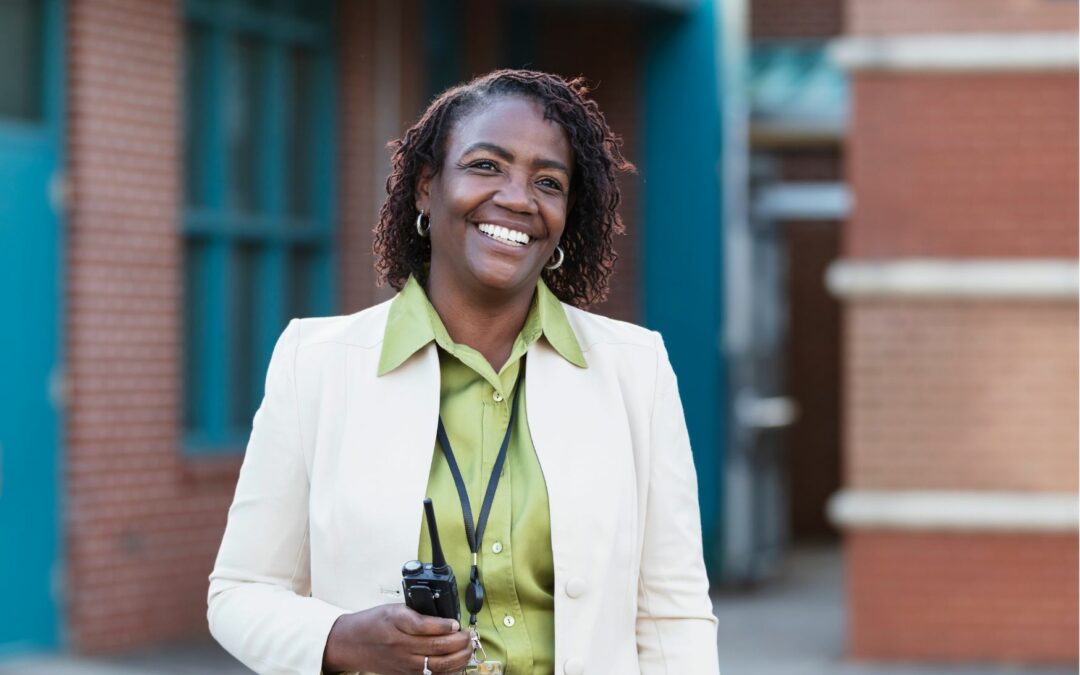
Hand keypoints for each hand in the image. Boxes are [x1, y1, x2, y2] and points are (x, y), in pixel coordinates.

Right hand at [322, 604, 471, 674]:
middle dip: (460, 642)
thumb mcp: (394, 609)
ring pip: (439, 665)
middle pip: (438, 648)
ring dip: (459, 658)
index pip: (427, 627)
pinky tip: (457, 663)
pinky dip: (448, 671)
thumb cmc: (373, 623)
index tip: (457, 623)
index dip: (446, 625)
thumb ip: (418, 614)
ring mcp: (405, 664)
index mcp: (399, 625)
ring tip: (468, 649)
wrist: (351, 643)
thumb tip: (446, 620)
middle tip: (469, 635)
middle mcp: (402, 647)